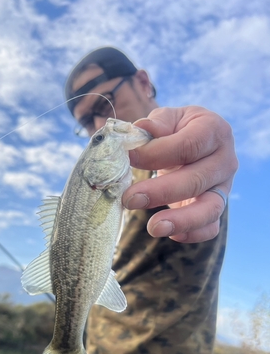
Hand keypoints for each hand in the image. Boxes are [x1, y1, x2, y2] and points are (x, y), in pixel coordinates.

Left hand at [122, 106, 237, 242]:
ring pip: (210, 208)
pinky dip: (193, 233)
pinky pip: (211, 227)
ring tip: (153, 227)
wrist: (193, 145)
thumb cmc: (176, 131)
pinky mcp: (216, 208)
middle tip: (129, 199)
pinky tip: (169, 234)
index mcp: (213, 130)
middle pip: (197, 180)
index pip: (188, 145)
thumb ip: (156, 125)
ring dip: (181, 220)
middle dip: (161, 191)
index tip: (129, 158)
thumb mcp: (167, 119)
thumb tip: (142, 130)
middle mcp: (225, 160)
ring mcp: (224, 187)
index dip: (157, 153)